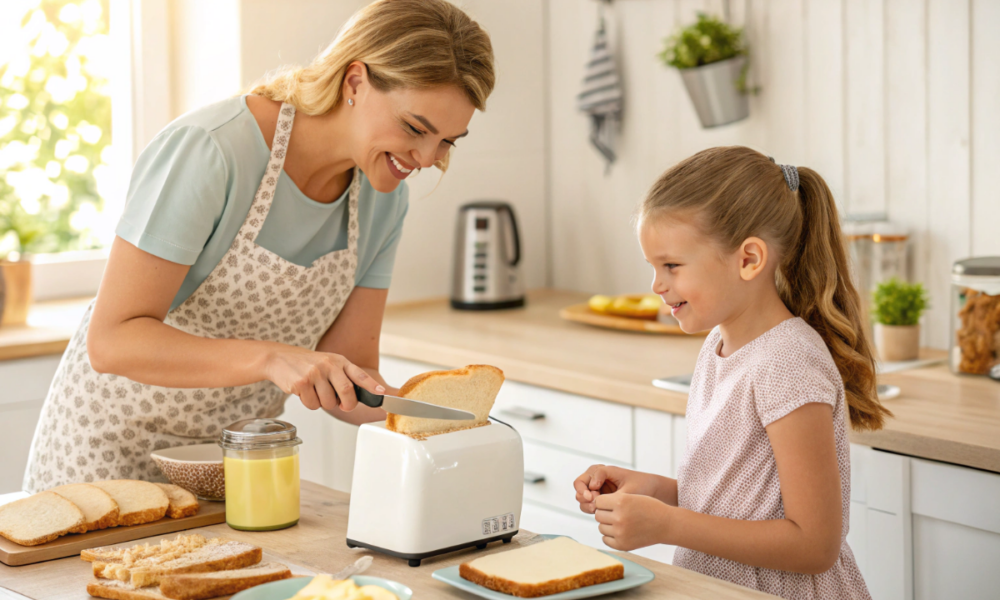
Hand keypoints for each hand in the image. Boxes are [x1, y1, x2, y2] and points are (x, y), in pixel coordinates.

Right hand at [265, 345, 383, 411]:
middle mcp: (329, 365)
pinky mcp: (302, 383)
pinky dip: (309, 404)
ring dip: (323, 404)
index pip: (359, 374)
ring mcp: (315, 373)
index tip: (381, 394)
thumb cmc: (306, 363)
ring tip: (315, 391)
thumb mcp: (328, 363)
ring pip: (329, 402)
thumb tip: (356, 398)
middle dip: (347, 404)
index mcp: (339, 361)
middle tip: (343, 406)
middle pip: (347, 392)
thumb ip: (342, 376)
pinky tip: (304, 392)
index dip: (371, 386)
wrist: (279, 358)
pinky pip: (313, 405)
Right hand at [573, 465, 651, 513]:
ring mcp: (596, 489)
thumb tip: (595, 501)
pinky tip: (597, 512)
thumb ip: (613, 496)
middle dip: (583, 494)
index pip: (589, 476)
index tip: (594, 496)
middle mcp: (597, 478)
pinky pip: (587, 504)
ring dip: (585, 503)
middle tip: (592, 504)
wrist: (651, 493)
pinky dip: (589, 508)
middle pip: (579, 484)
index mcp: (603, 470)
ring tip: (594, 509)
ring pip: (581, 496)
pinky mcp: (598, 500)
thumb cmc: (641, 486)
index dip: (588, 486)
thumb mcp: (628, 489)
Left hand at [594, 492, 672, 550]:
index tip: (613, 504)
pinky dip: (611, 536)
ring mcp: (620, 533)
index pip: (598, 502)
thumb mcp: (631, 496)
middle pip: (598, 515)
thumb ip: (612, 501)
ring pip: (601, 527)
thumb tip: (591, 509)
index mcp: (621, 501)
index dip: (605, 502)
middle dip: (605, 514)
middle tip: (618, 514)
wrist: (666, 524)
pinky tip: (622, 532)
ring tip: (622, 522)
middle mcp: (619, 517)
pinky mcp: (622, 545)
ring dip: (608, 525)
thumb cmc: (648, 507)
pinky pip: (605, 539)